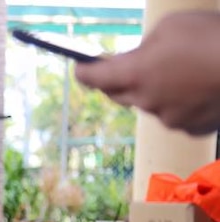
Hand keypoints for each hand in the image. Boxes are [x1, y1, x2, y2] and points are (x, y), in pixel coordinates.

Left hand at [74, 11, 219, 135]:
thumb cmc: (214, 38)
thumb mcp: (171, 27)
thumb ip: (146, 46)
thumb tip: (141, 58)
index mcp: (135, 74)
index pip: (94, 78)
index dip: (84, 72)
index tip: (81, 68)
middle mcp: (146, 101)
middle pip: (118, 94)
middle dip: (118, 81)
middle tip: (127, 67)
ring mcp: (169, 118)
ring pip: (150, 105)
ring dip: (155, 91)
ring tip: (179, 71)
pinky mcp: (192, 128)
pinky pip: (177, 115)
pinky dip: (181, 103)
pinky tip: (198, 88)